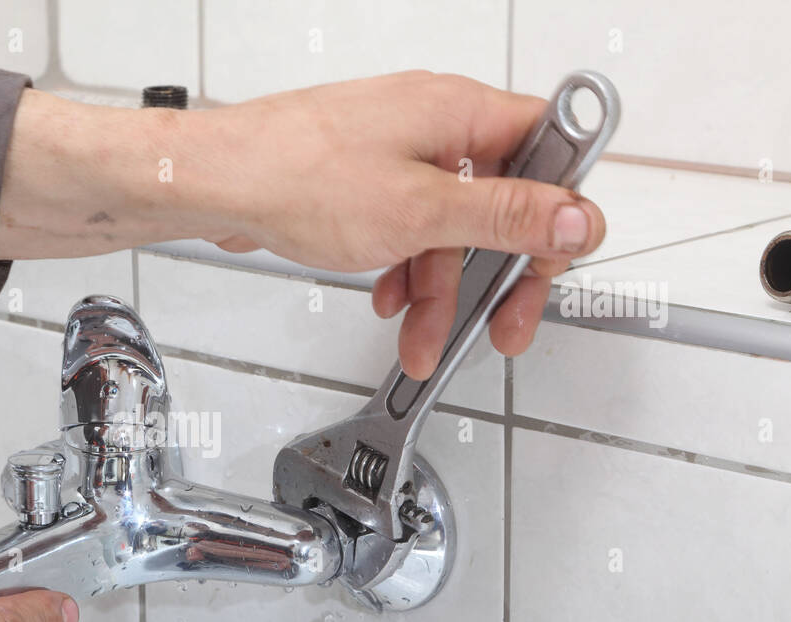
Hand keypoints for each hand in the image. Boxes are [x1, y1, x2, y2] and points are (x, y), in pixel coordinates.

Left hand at [0, 72, 604, 378]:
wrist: (213, 186)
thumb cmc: (293, 177)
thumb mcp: (419, 211)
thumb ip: (504, 216)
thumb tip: (576, 215)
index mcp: (458, 112)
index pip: (547, 151)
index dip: (561, 209)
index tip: (559, 260)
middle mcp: (432, 125)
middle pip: (499, 203)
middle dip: (498, 274)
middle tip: (503, 325)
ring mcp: (395, 154)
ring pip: (447, 229)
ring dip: (441, 291)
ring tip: (422, 340)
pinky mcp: (362, 182)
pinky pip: (407, 230)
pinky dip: (405, 272)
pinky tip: (389, 302)